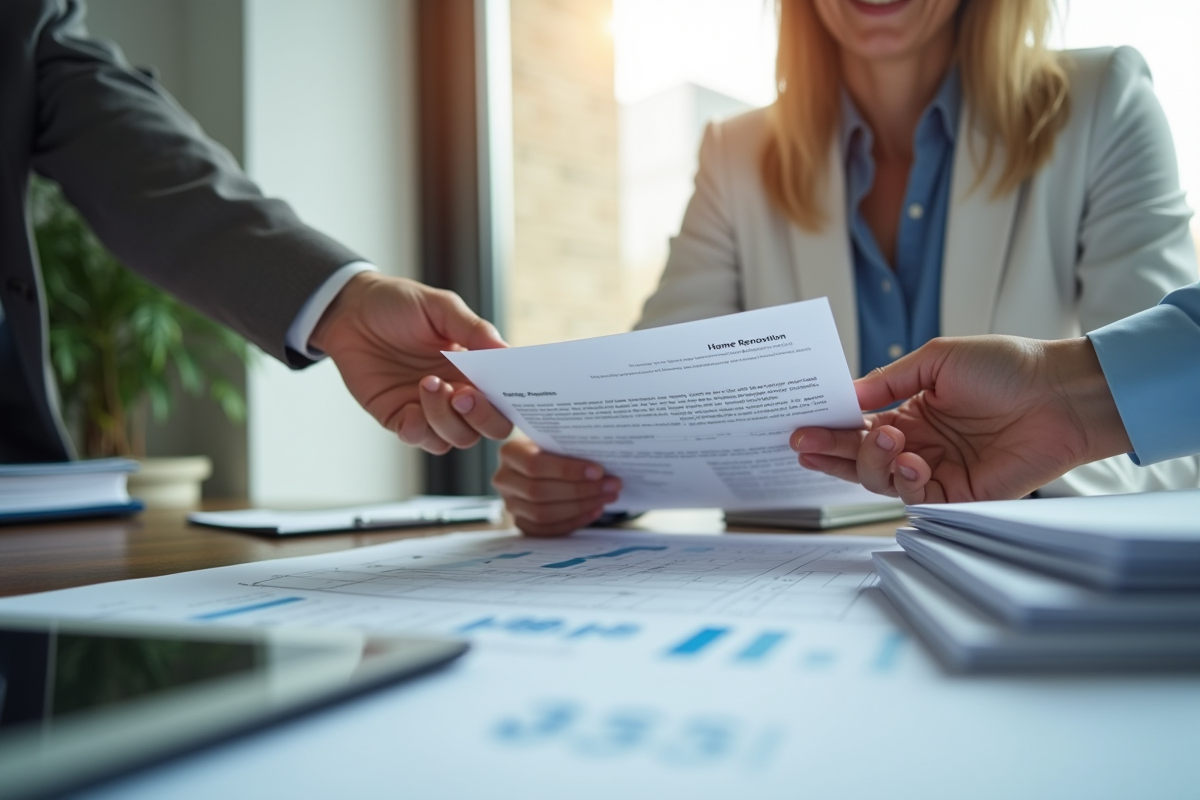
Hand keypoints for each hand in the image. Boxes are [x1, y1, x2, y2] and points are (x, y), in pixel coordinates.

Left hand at [310, 272, 512, 453]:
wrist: (350, 309)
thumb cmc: (399, 303)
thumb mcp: (441, 307)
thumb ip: (474, 329)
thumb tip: (507, 351)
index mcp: (475, 368)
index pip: (506, 399)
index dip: (508, 402)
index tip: (497, 388)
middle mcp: (458, 392)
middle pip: (489, 428)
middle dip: (482, 418)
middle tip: (462, 394)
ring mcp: (429, 408)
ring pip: (456, 438)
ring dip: (445, 418)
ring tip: (427, 383)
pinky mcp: (399, 416)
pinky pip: (419, 438)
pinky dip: (419, 429)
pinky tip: (411, 405)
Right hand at [492, 437, 622, 535]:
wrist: (541, 460)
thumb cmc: (552, 446)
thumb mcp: (555, 438)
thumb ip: (569, 446)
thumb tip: (602, 461)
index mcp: (510, 452)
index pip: (535, 465)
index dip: (567, 470)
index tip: (598, 471)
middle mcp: (504, 479)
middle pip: (540, 492)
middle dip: (581, 490)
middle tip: (611, 485)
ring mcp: (511, 503)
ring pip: (544, 513)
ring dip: (581, 506)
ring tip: (607, 496)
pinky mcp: (521, 522)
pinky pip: (548, 529)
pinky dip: (575, 521)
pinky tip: (595, 509)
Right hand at [790, 335, 1130, 503]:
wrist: (1062, 394)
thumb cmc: (1008, 367)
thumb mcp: (936, 360)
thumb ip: (888, 381)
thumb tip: (846, 397)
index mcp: (911, 412)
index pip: (858, 425)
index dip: (829, 428)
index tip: (800, 425)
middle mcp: (919, 444)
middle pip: (860, 457)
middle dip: (830, 451)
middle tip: (803, 443)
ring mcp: (937, 470)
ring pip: (880, 480)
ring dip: (871, 461)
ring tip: (885, 439)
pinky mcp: (959, 495)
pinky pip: (916, 497)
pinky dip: (906, 481)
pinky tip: (910, 461)